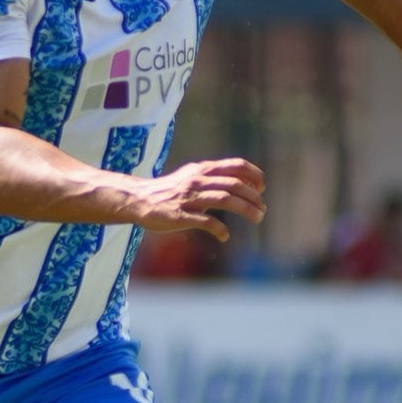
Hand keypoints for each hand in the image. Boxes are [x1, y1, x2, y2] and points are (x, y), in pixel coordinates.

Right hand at [130, 157, 265, 240]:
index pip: (236, 166)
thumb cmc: (169, 191)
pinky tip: (225, 236)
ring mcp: (189, 198)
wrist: (139, 200)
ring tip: (257, 219)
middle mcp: (198, 181)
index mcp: (202, 170)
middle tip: (262, 210)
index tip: (262, 188)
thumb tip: (242, 184)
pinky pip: (206, 221)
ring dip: (245, 210)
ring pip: (225, 200)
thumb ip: (214, 178)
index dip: (253, 176)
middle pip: (234, 185)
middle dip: (253, 197)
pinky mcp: (180, 216)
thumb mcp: (192, 177)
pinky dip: (220, 229)